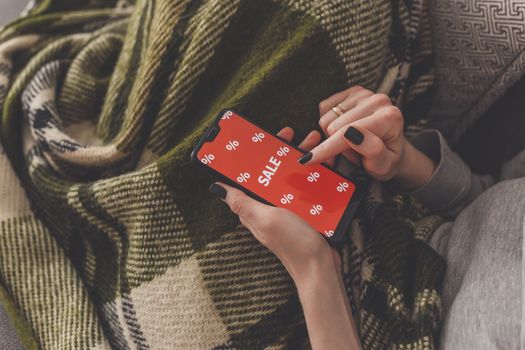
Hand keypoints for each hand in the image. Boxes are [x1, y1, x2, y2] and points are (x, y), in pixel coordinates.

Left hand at [208, 127, 339, 279]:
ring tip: (310, 142)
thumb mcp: (265, 218)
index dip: (252, 154)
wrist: (321, 266)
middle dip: (279, 150)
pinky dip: (313, 172)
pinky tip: (323, 162)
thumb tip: (216, 187)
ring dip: (299, 157)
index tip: (260, 137)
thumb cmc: (293, 244)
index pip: (248, 174)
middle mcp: (268, 204)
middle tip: (289, 135)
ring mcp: (286, 207)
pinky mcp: (303, 210)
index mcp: (254, 205)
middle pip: (271, 170)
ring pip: (290, 175)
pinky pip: (306, 185)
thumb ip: (242, 203)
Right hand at [298, 86, 435, 189]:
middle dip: (337, 146)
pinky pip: (324, 107)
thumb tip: (351, 133)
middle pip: (333, 125)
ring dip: (333, 136)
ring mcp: (364, 93)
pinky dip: (329, 123)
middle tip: (353, 154)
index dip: (326, 149)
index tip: (308, 159)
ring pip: (326, 117)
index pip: (348, 133)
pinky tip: (344, 130)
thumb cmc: (386, 160)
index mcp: (389, 118)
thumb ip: (372, 151)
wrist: (390, 149)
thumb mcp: (383, 166)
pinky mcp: (352, 91)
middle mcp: (378, 100)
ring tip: (351, 143)